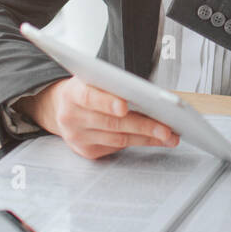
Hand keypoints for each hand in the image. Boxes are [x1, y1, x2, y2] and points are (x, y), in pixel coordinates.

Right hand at [15, 77, 179, 159]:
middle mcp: (72, 117)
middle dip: (143, 126)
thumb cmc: (87, 89)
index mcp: (72, 93)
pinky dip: (139, 143)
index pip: (89, 97)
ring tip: (169, 135)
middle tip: (167, 128)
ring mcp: (78, 137)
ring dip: (147, 138)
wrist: (61, 108)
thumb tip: (151, 97)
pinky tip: (155, 139)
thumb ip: (113, 85)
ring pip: (118, 139)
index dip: (107, 102)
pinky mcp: (87, 151)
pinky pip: (117, 148)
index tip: (124, 106)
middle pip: (112, 123)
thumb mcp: (93, 79)